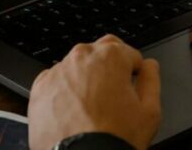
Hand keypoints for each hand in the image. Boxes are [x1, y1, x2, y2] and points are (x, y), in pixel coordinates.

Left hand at [28, 34, 160, 149]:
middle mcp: (81, 57)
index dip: (133, 69)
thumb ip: (151, 79)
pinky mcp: (40, 89)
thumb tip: (149, 66)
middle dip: (108, 66)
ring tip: (91, 106)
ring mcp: (57, 72)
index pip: (127, 52)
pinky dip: (64, 90)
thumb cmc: (115, 139)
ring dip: (85, 77)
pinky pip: (55, 82)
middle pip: (99, 52)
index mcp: (111, 56)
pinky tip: (73, 110)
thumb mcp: (150, 111)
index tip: (132, 83)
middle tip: (113, 92)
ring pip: (76, 66)